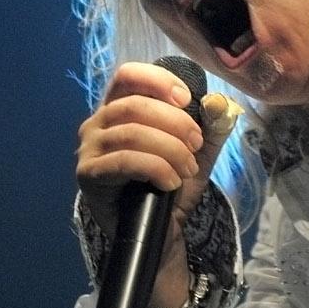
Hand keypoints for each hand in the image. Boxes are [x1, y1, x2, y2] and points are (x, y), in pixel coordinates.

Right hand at [75, 62, 236, 307]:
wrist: (160, 232)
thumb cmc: (170, 186)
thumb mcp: (199, 153)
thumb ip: (211, 127)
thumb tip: (220, 104)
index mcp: (119, 108)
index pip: (128, 75)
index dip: (158, 80)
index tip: (187, 99)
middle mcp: (97, 123)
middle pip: (134, 105)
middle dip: (175, 123)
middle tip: (196, 146)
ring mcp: (89, 149)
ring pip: (132, 133)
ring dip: (169, 149)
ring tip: (187, 168)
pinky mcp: (88, 175)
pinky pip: (123, 161)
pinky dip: (154, 168)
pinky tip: (170, 182)